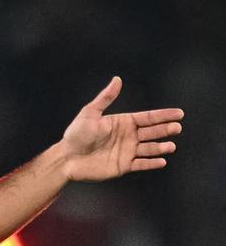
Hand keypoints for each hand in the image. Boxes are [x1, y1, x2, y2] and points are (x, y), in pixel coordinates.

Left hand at [58, 77, 181, 181]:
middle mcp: (128, 136)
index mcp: (123, 122)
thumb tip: (117, 79)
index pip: (148, 118)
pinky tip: (162, 161)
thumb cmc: (76, 134)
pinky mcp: (123, 166)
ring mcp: (127, 151)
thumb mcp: (90, 113)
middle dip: (166, 129)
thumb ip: (105, 98)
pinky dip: (151, 163)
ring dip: (161, 147)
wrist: (66, 158)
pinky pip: (141, 164)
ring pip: (149, 148)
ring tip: (170, 146)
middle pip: (152, 132)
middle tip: (176, 128)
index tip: (179, 113)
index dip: (164, 115)